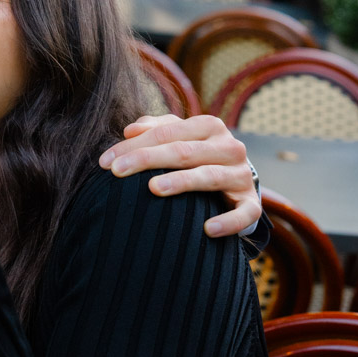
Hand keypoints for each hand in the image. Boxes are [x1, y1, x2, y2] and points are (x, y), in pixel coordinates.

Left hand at [99, 113, 259, 237]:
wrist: (236, 182)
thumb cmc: (197, 157)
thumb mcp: (178, 137)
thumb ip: (156, 130)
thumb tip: (130, 130)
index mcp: (209, 126)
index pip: (167, 133)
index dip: (134, 146)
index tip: (106, 162)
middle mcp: (229, 147)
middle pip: (183, 152)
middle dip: (147, 160)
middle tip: (117, 172)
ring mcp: (242, 176)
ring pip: (209, 177)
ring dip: (181, 182)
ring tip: (154, 189)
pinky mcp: (251, 204)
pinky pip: (243, 214)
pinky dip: (228, 222)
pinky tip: (207, 229)